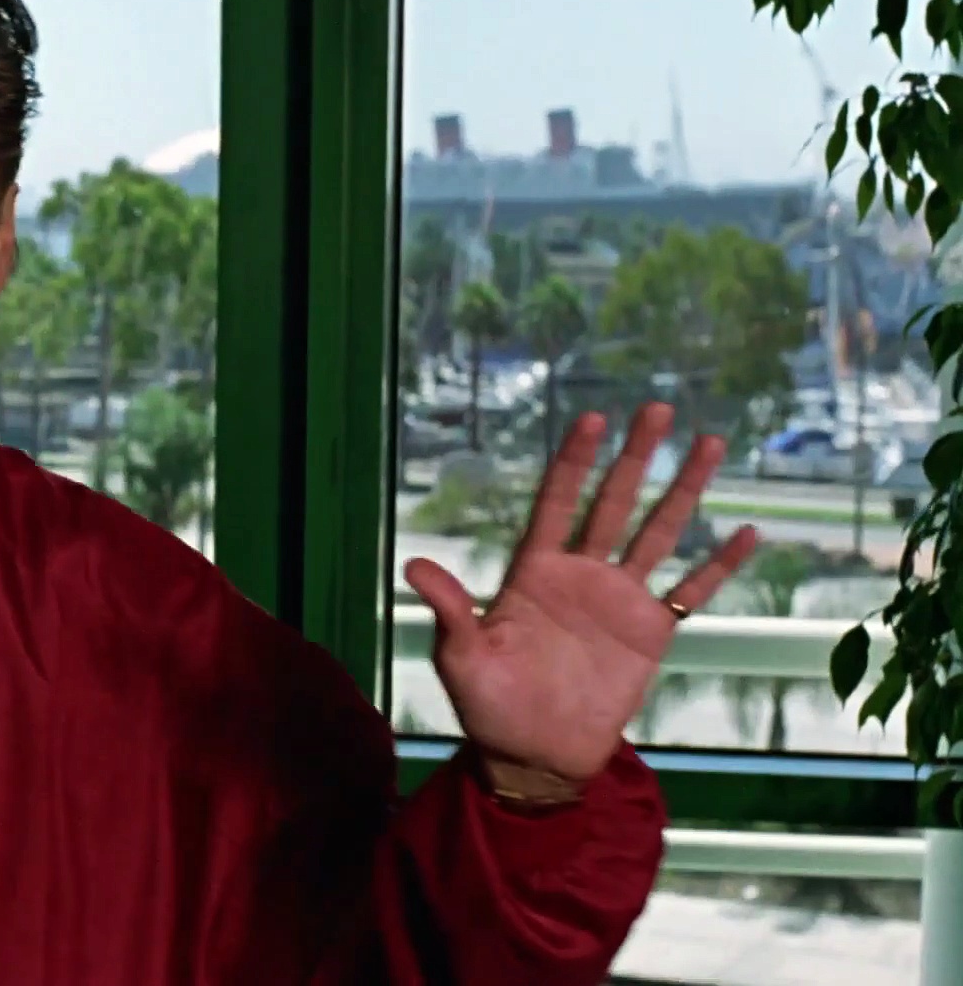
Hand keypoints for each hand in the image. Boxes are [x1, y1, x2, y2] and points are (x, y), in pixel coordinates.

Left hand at [404, 403, 756, 785]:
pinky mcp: (651, 633)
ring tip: (710, 443)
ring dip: (684, 489)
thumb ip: (452, 609)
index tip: (591, 420)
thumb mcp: (461, 657)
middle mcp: (580, 574)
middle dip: (634, 456)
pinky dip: (719, 564)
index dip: (573, 462)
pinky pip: (692, 591)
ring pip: (658, 532)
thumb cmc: (488, 705)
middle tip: (656, 409)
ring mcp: (619, 600)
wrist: (533, 755)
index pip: (557, 503)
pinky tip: (748, 533)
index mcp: (533, 572)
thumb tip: (416, 565)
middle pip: (612, 502)